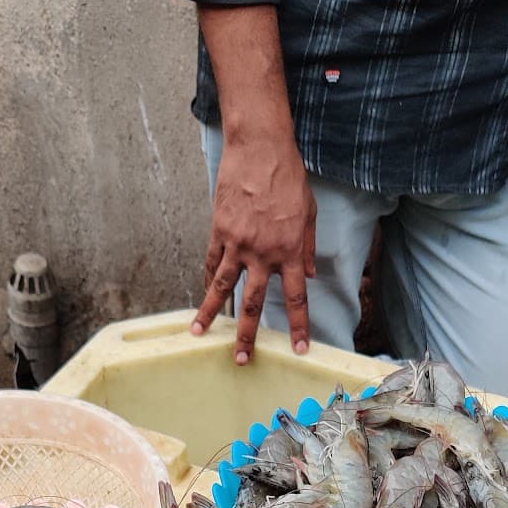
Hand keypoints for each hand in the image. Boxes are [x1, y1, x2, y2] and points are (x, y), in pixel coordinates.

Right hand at [191, 133, 315, 363]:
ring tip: (198, 333)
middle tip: (240, 358)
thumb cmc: (288, 176)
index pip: (297, 298)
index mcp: (289, 251)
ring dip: (210, 313)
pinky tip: (203, 293)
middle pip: (253, 303)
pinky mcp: (219, 230)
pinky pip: (211, 261)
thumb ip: (307, 247)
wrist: (259, 148)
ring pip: (222, 287)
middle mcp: (262, 253)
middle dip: (246, 334)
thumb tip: (309, 275)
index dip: (299, 326)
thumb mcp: (308, 212)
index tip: (299, 349)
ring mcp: (237, 243)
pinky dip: (207, 279)